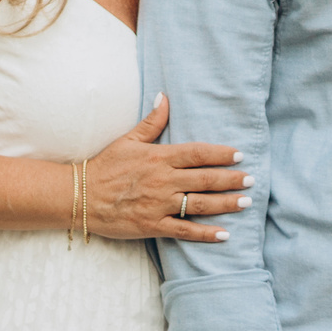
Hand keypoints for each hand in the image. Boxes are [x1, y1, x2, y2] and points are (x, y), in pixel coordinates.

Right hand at [83, 94, 251, 242]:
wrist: (79, 196)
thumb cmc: (105, 166)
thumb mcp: (128, 140)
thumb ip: (151, 122)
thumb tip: (165, 96)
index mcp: (158, 157)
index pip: (197, 153)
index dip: (220, 154)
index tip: (239, 155)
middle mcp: (162, 180)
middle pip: (204, 179)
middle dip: (231, 179)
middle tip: (251, 180)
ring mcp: (158, 204)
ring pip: (199, 204)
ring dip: (225, 204)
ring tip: (246, 202)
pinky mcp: (152, 225)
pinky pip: (184, 230)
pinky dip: (205, 233)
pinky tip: (225, 234)